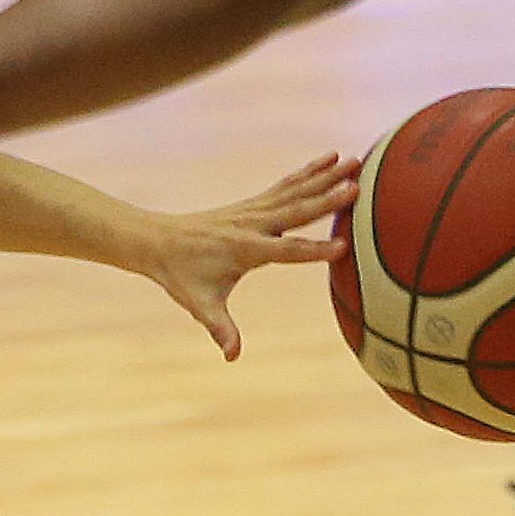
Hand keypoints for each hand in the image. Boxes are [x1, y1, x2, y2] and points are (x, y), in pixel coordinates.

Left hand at [142, 154, 357, 358]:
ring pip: (295, 191)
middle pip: (296, 211)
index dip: (313, 251)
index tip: (343, 247)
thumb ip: (220, 328)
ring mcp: (253, 210)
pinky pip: (286, 186)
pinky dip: (308, 172)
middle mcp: (252, 224)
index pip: (285, 251)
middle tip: (358, 187)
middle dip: (327, 201)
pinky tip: (329, 159)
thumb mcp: (199, 305)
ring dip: (325, 177)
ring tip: (356, 162)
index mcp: (245, 250)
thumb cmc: (180, 276)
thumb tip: (232, 356)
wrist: (156, 241)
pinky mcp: (253, 203)